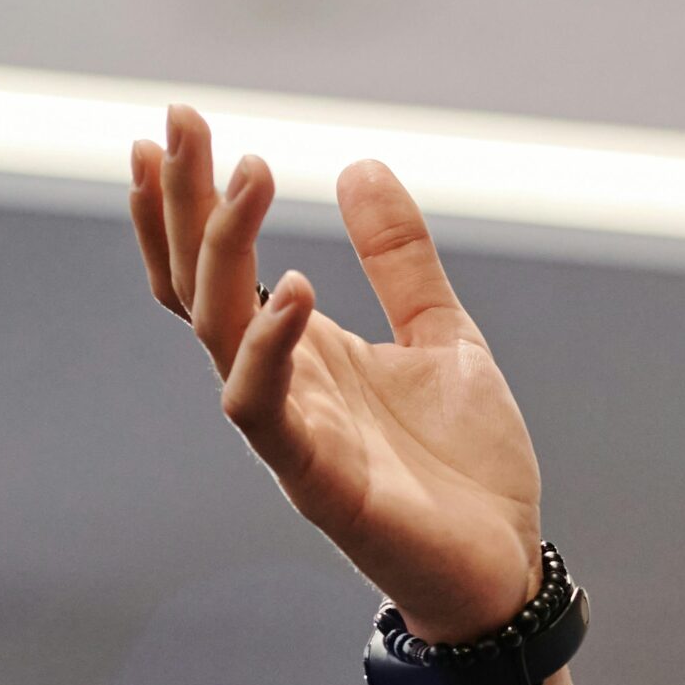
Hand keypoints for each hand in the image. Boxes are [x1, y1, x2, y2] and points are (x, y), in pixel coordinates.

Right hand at [127, 104, 544, 641]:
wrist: (504, 565)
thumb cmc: (465, 463)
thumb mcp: (443, 335)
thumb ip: (400, 260)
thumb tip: (360, 165)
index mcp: (305, 350)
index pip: (220, 267)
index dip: (193, 200)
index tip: (180, 122)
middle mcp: (281, 384)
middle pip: (199, 284)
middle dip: (185, 203)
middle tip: (181, 119)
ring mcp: (291, 432)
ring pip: (218, 332)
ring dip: (224, 252)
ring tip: (249, 172)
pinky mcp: (315, 479)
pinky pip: (264, 409)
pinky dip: (270, 348)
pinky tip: (295, 289)